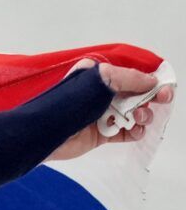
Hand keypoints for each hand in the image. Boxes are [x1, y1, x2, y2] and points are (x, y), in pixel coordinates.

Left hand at [49, 60, 172, 161]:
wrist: (47, 133)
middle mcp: (101, 93)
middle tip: (161, 101)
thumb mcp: (102, 79)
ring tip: (136, 118)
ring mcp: (102, 114)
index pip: (130, 75)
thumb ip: (129, 78)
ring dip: (142, 116)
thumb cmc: (70, 102)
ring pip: (134, 114)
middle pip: (136, 95)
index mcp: (98, 75)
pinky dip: (134, 132)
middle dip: (151, 98)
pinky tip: (134, 131)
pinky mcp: (101, 134)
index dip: (150, 81)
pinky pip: (126, 132)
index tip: (163, 88)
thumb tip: (151, 81)